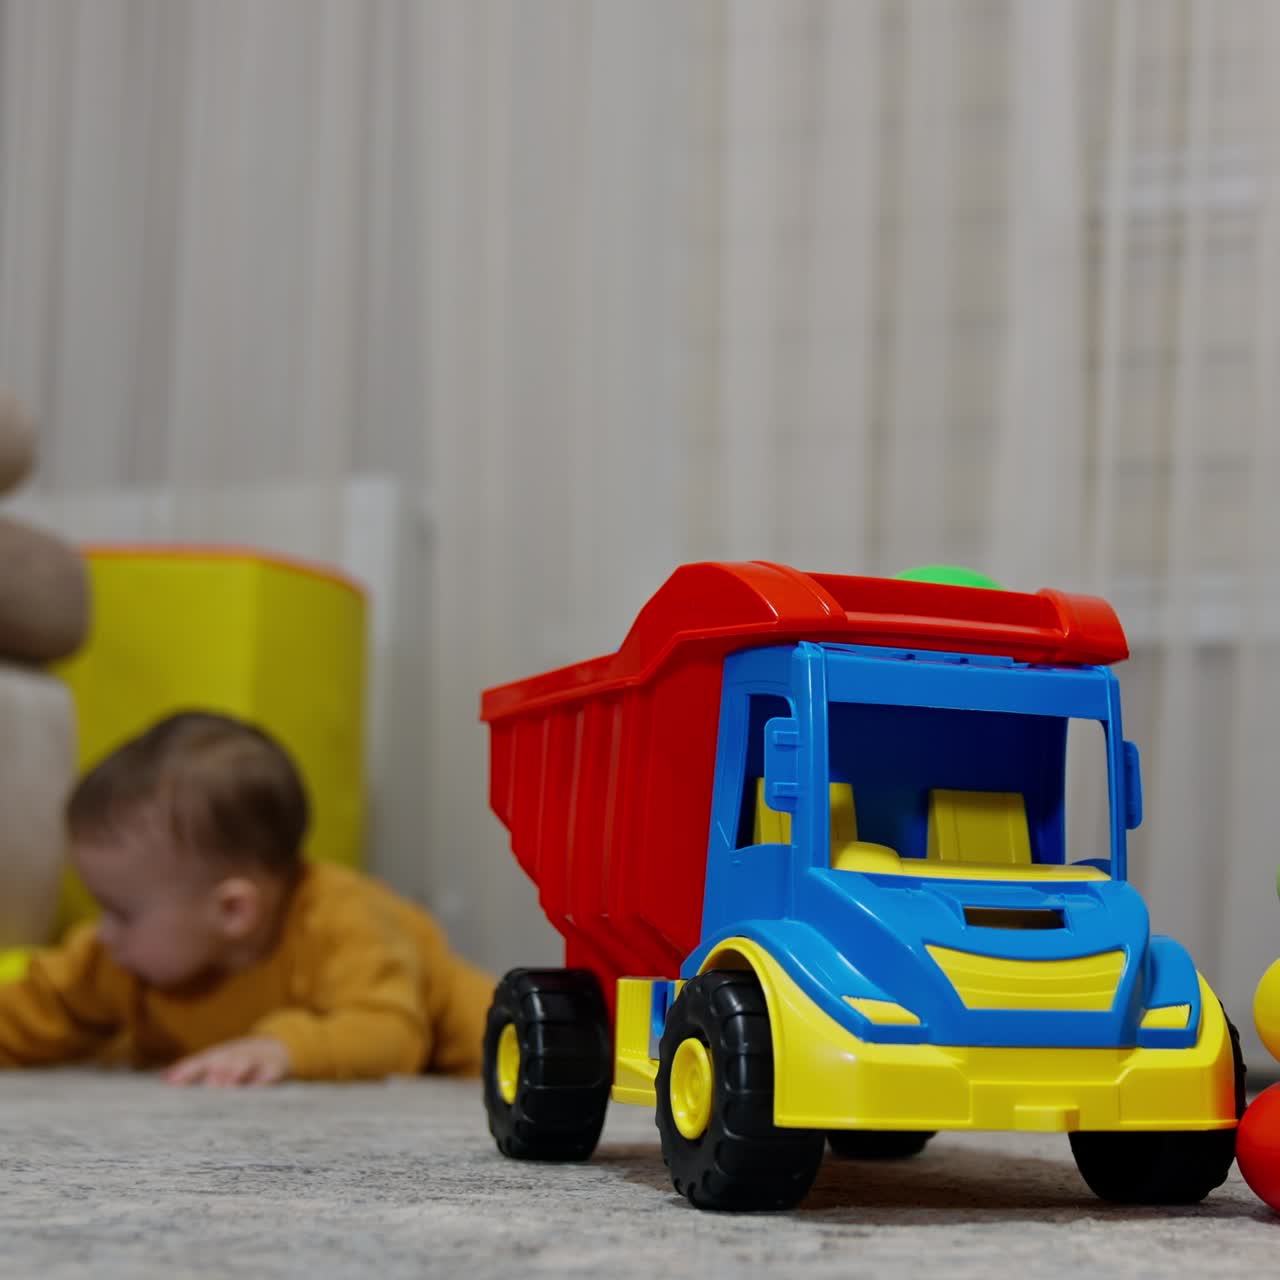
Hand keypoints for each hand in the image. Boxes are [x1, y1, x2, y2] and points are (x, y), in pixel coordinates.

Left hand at [165, 1036, 291, 1086]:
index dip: (186, 1070)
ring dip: (236, 1072)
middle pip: (223, 1060)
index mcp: (218, 1055)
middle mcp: (234, 1055)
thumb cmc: (236, 1062)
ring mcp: (255, 1059)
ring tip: (228, 1085)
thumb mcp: (217, 1061)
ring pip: (245, 1063)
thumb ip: (193, 1071)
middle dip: (215, 1070)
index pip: (199, 1062)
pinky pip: (270, 1072)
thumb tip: (162, 1079)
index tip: (171, 1082)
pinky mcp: (273, 1067)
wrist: (276, 1048)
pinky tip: (258, 1087)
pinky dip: (265, 1078)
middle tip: (207, 1084)